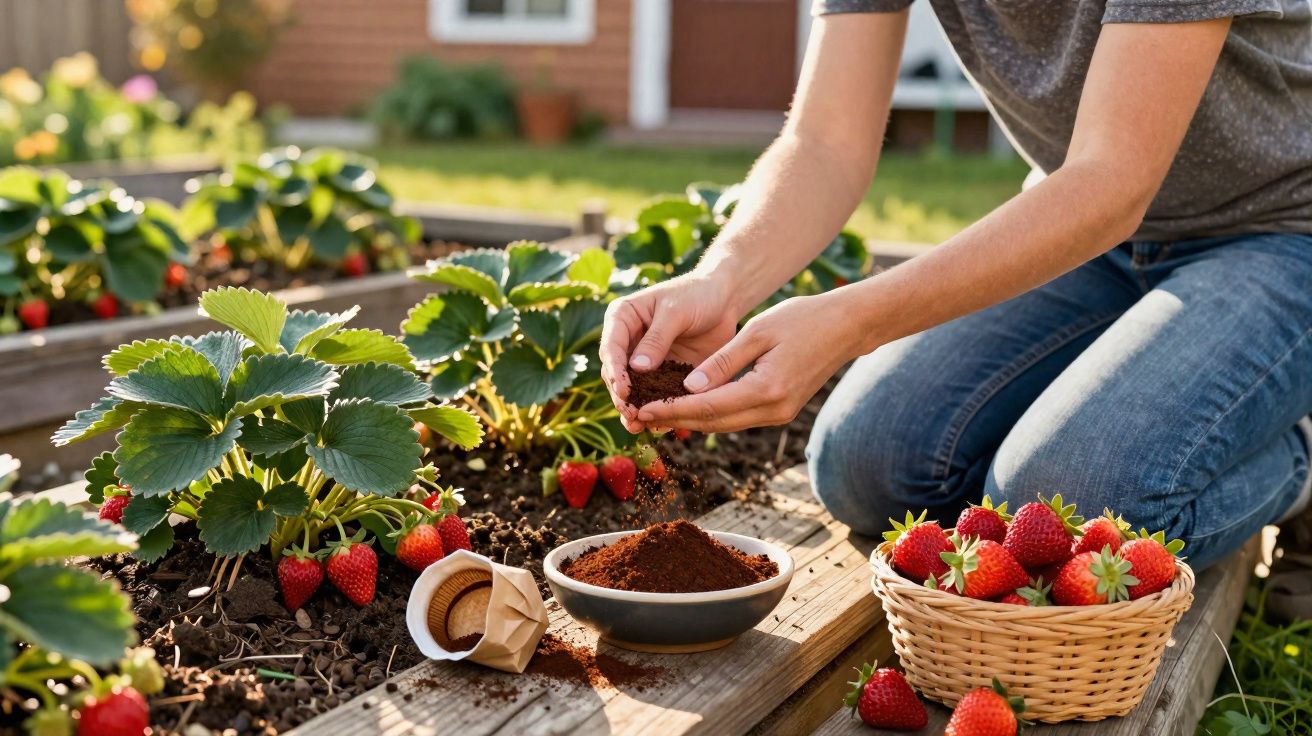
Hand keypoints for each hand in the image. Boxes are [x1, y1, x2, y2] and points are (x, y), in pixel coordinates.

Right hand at [599, 273, 740, 432]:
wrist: (724, 299)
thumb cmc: (697, 294)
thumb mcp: (676, 311)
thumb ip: (657, 338)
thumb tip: (637, 368)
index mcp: (622, 319)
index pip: (611, 348)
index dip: (615, 371)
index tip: (623, 390)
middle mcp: (629, 342)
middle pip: (617, 374)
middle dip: (622, 396)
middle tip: (630, 414)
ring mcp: (645, 361)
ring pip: (634, 390)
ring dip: (634, 409)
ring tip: (636, 427)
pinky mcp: (664, 375)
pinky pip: (656, 396)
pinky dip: (657, 411)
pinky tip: (658, 426)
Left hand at [635, 290, 874, 432]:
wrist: (847, 327)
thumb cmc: (803, 319)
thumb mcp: (757, 332)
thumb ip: (722, 362)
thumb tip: (688, 388)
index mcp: (766, 389)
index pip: (708, 406)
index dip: (673, 409)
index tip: (643, 408)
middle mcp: (773, 410)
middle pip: (714, 422)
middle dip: (675, 420)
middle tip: (639, 417)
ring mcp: (779, 414)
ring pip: (725, 423)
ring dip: (691, 420)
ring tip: (657, 413)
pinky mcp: (781, 410)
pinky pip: (738, 417)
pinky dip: (712, 413)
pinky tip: (690, 406)